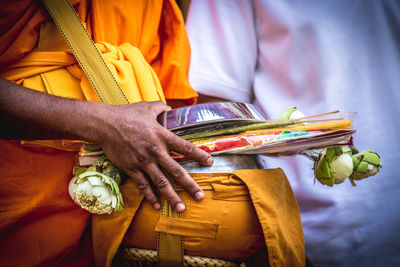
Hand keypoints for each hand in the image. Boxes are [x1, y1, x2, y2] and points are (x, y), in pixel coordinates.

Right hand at [96, 101, 212, 211]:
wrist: (104, 124)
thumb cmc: (127, 114)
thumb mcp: (148, 107)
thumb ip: (162, 108)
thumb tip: (170, 108)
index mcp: (162, 136)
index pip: (185, 147)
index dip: (199, 155)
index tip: (210, 162)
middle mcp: (155, 151)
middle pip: (176, 171)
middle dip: (190, 185)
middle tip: (200, 196)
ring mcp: (143, 162)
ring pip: (161, 183)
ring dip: (172, 197)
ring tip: (182, 208)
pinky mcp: (131, 168)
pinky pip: (143, 185)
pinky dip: (150, 196)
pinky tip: (158, 205)